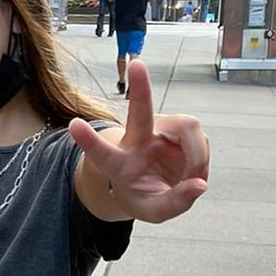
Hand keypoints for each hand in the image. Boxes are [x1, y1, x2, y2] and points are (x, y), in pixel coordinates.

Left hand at [69, 59, 209, 222]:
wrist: (151, 183)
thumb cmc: (144, 195)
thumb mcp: (154, 211)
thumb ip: (176, 203)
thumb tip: (200, 184)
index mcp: (118, 163)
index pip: (102, 152)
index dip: (89, 141)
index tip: (73, 124)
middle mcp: (137, 139)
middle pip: (139, 113)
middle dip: (141, 89)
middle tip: (137, 64)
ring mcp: (159, 128)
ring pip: (188, 128)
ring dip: (198, 157)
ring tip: (192, 180)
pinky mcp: (180, 126)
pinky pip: (201, 138)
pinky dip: (202, 160)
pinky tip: (192, 172)